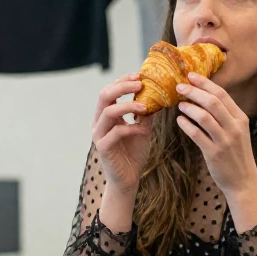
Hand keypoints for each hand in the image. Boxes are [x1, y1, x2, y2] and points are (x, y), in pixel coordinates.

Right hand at [93, 73, 151, 194]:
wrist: (128, 179)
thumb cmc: (134, 154)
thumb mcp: (143, 129)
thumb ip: (145, 114)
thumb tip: (157, 95)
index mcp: (106, 116)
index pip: (110, 91)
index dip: (123, 81)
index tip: (140, 76)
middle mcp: (99, 122)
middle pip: (104, 95)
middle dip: (122, 86)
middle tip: (140, 84)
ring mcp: (99, 135)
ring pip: (108, 112)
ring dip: (128, 105)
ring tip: (145, 106)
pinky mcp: (103, 147)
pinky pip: (116, 132)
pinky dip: (131, 127)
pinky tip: (143, 130)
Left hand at [176, 72, 256, 230]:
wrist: (244, 182)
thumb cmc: (236, 155)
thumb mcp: (237, 132)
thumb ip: (225, 116)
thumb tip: (204, 97)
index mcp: (241, 119)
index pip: (222, 94)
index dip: (205, 83)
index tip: (191, 75)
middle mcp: (235, 127)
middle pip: (212, 102)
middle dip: (194, 91)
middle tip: (179, 86)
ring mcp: (225, 141)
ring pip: (204, 116)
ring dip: (189, 107)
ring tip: (179, 104)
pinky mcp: (214, 153)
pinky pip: (197, 134)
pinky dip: (186, 125)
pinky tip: (180, 121)